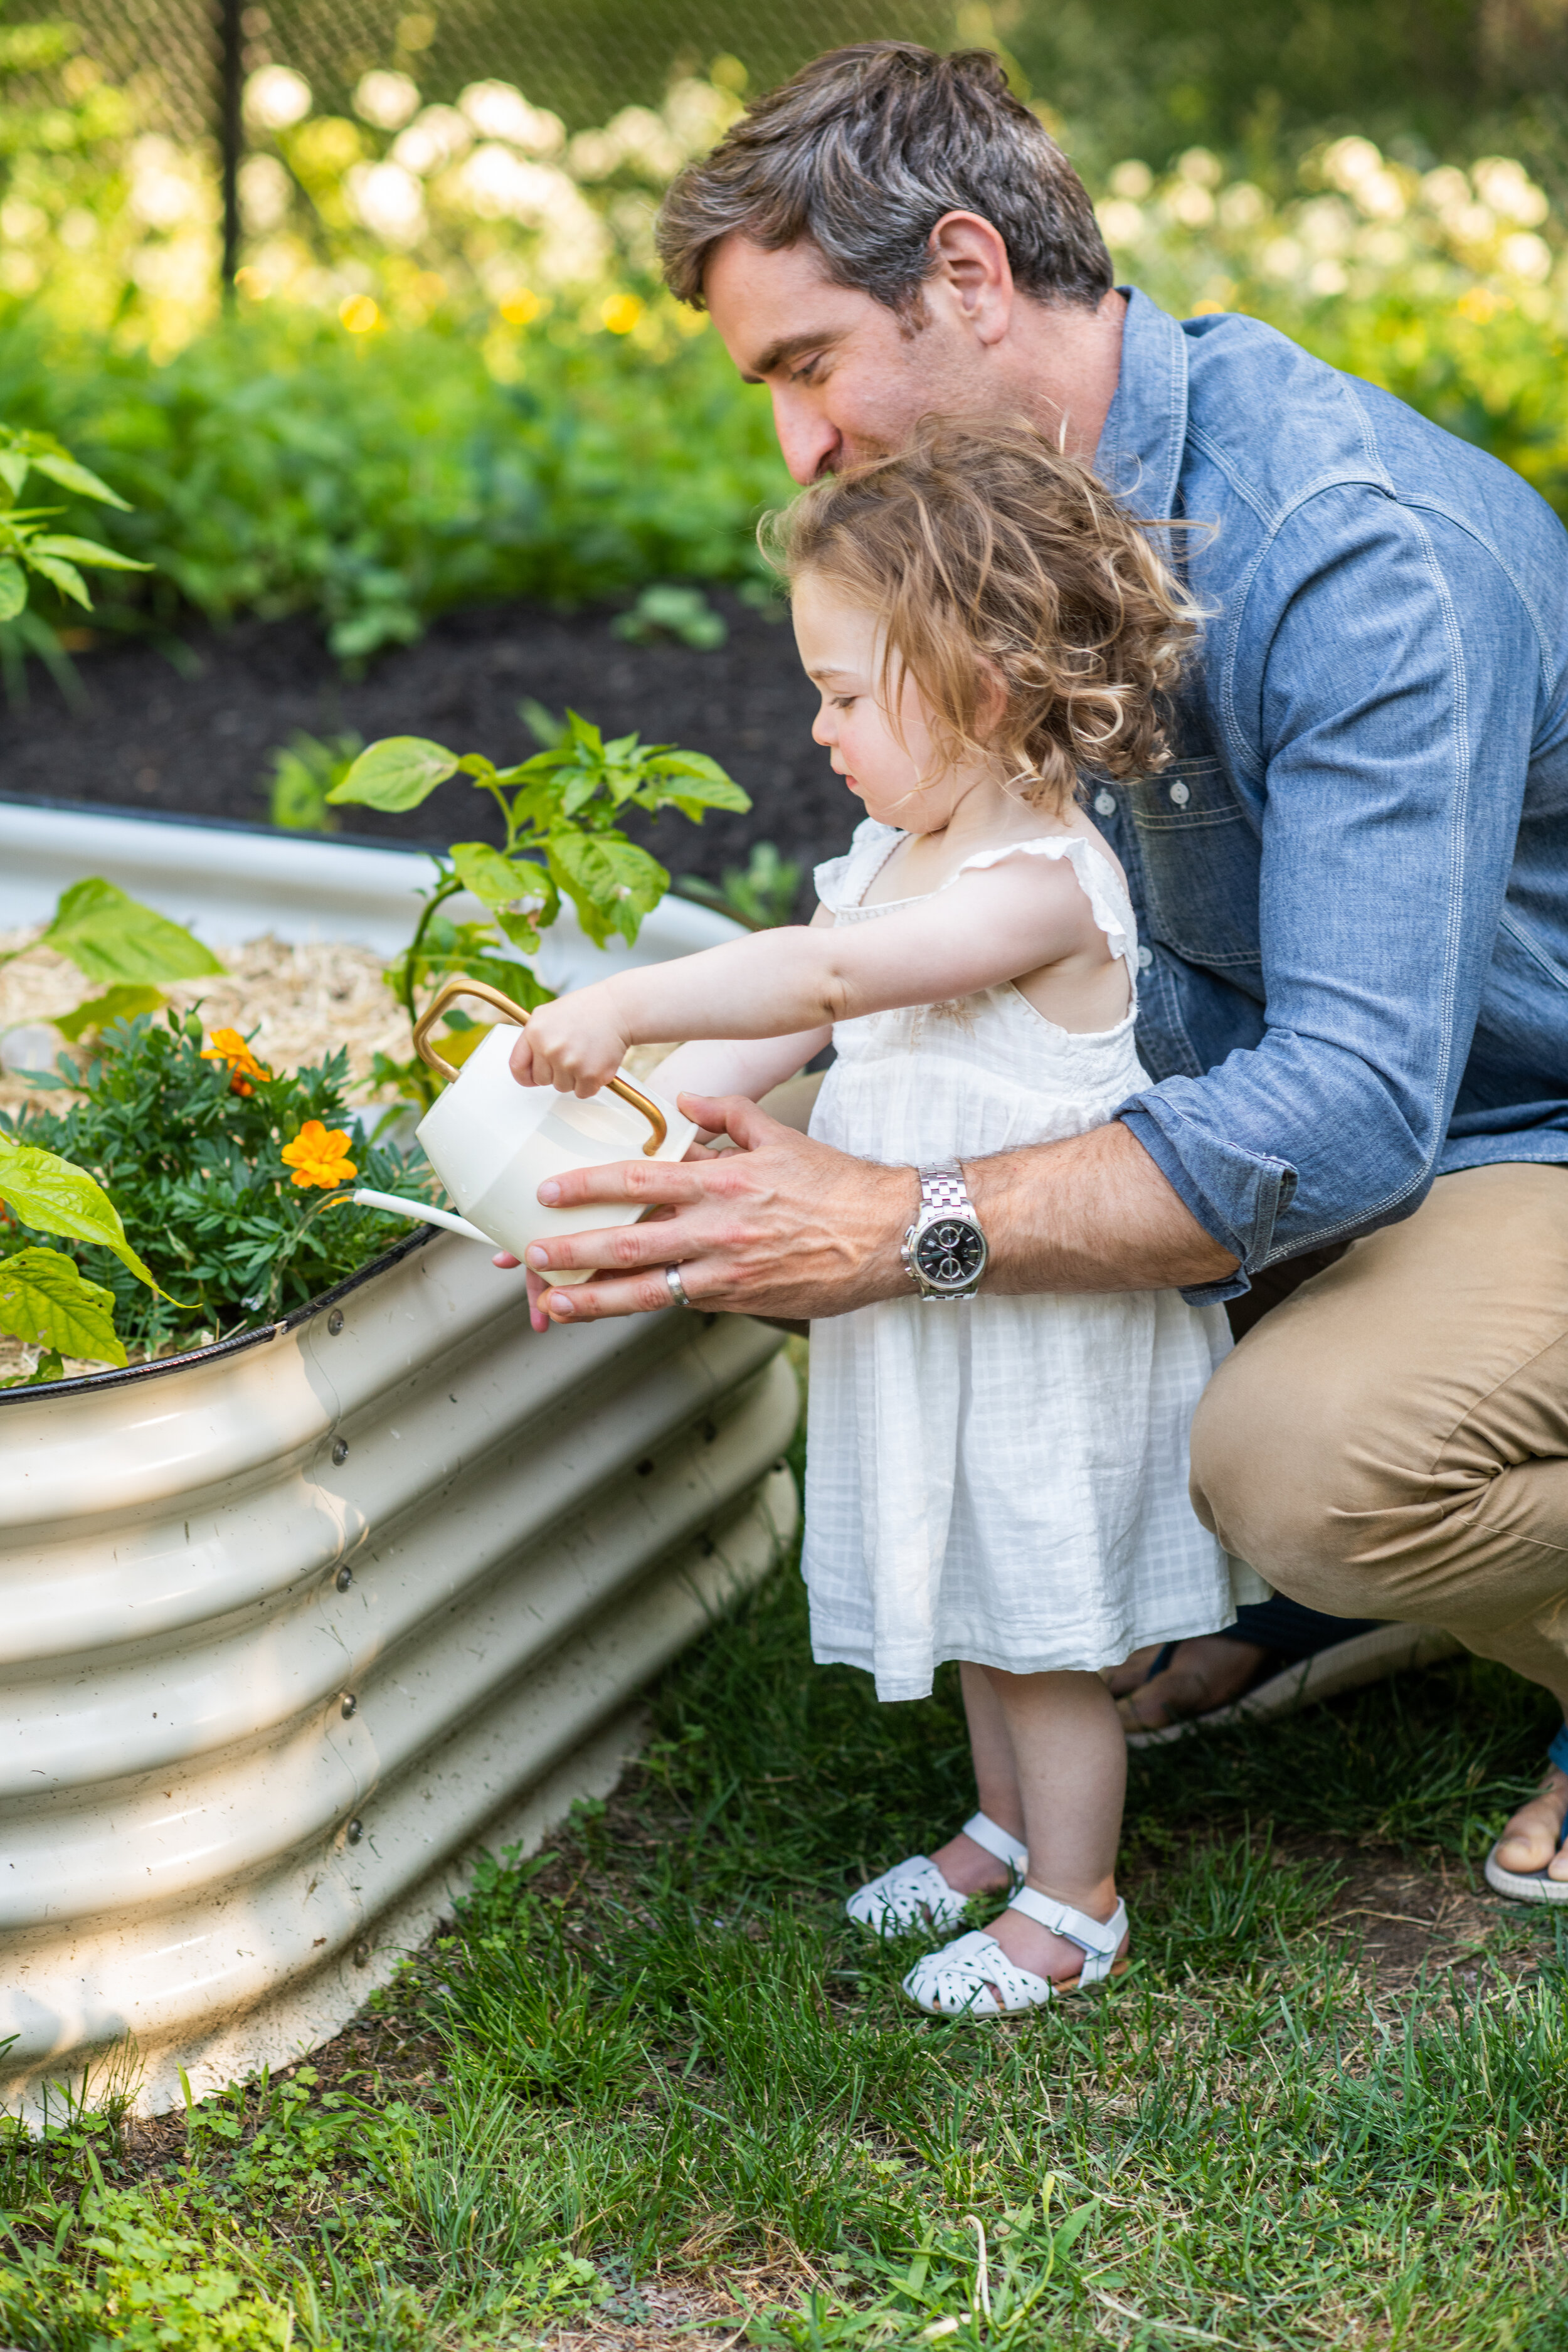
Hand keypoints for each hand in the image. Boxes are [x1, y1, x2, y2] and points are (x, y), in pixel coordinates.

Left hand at [508, 985, 629, 1096]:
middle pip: (542, 1080)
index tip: (532, 1077)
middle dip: (555, 1072)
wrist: (618, 1009)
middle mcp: (549, 1049)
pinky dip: (590, 1084)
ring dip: (573, 1077)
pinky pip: (582, 1092)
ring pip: (562, 1087)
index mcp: (534, 1033)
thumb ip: (532, 1039)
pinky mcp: (590, 1075)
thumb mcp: (548, 1015)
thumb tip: (524, 1064)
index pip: (517, 1067)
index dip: (526, 1075)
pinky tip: (594, 1063)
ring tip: (584, 1055)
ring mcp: (569, 1063)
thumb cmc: (585, 1009)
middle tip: (570, 1054)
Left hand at [516, 1092, 914, 1325]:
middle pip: (629, 1243)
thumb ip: (727, 1113)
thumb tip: (684, 1095)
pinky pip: (678, 1304)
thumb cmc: (838, 1185)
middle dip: (572, 1250)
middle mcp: (719, 1228)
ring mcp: (728, 1271)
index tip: (547, 1191)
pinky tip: (609, 1309)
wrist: (891, 1236)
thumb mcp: (780, 1136)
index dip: (587, 1188)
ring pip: (646, 1290)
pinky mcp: (740, 1301)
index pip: (640, 1182)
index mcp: (724, 1180)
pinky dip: (640, 1307)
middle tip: (527, 1254)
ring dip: (593, 1296)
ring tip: (551, 1302)